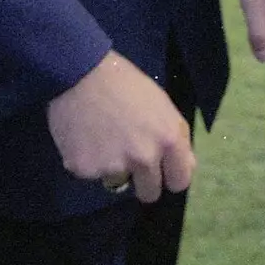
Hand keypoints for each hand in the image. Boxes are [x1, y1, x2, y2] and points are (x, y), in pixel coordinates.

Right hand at [47, 51, 195, 203]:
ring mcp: (114, 166)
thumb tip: (186, 165)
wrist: (78, 71)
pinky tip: (82, 135)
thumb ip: (176, 137)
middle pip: (150, 193)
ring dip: (111, 167)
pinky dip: (86, 160)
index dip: (169, 176)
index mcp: (168, 139)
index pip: (180, 181)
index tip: (159, 170)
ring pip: (117, 183)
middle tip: (126, 155)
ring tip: (101, 136)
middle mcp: (144, 157)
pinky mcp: (85, 169)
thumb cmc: (123, 83)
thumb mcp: (161, 103)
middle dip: (140, 180)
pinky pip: (89, 174)